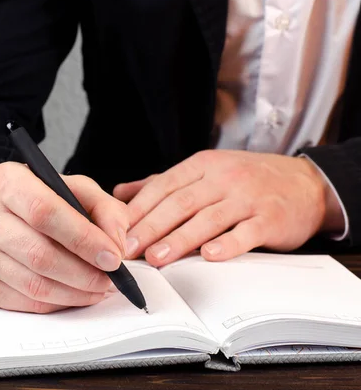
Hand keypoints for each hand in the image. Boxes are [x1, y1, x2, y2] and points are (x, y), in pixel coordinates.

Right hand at [0, 162, 128, 312]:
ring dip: (75, 293)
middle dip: (84, 273)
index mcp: (5, 182)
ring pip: (34, 284)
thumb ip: (104, 209)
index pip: (44, 213)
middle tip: (110, 279)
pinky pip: (26, 301)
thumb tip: (117, 244)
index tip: (113, 257)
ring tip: (99, 288)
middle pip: (39, 254)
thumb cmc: (38, 199)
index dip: (83, 239)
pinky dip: (58, 303)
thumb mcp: (74, 188)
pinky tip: (75, 294)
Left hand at [114, 150, 344, 266]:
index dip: (138, 209)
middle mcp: (223, 178)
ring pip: (208, 218)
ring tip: (156, 257)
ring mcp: (247, 197)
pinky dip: (227, 244)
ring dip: (179, 239)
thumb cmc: (247, 180)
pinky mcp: (269, 218)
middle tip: (128, 248)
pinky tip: (209, 256)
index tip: (116, 230)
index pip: (163, 186)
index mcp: (202, 165)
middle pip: (180, 203)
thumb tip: (120, 192)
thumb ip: (162, 183)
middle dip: (150, 227)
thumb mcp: (205, 172)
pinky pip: (245, 232)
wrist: (305, 183)